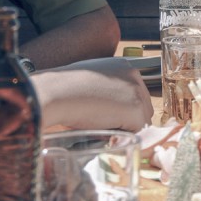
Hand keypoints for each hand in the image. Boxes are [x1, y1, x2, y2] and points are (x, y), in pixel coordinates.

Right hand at [33, 59, 151, 131]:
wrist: (57, 92)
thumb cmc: (64, 87)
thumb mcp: (90, 80)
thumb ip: (106, 88)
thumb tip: (108, 105)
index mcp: (123, 66)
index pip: (134, 93)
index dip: (122, 108)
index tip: (107, 114)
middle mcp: (134, 75)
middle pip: (143, 106)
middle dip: (127, 118)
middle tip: (104, 123)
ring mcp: (137, 91)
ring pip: (141, 119)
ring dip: (125, 127)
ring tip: (102, 124)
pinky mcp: (135, 109)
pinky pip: (136, 130)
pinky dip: (122, 134)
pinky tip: (104, 128)